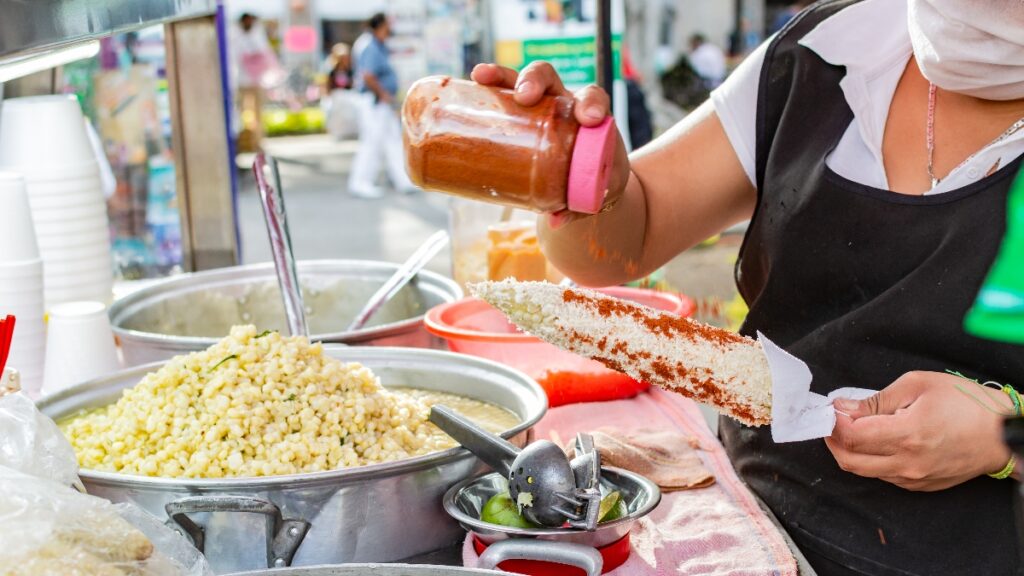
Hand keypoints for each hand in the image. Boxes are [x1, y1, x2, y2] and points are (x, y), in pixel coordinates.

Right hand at [470, 62, 629, 226]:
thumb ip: (579, 206)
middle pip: (550, 78)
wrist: (588, 182)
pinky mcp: (518, 114)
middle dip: (536, 81)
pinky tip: (473, 82)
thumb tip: (554, 221)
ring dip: (503, 77)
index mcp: (588, 117)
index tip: (588, 118)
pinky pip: (503, 94)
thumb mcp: (595, 194)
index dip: (590, 103)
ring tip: (483, 78)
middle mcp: (563, 103)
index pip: (592, 98)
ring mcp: (539, 106)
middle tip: (525, 96)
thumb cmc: (597, 182)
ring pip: (521, 80)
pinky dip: (488, 86)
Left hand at [825, 371, 1013, 490]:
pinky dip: (871, 460)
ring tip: (853, 428)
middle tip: (832, 421)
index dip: (833, 422)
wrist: (1003, 434)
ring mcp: (914, 479)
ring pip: (865, 471)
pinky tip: (877, 441)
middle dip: (832, 440)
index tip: (830, 409)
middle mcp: (908, 463)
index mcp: (907, 435)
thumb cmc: (967, 404)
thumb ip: (876, 400)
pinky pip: (884, 476)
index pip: (851, 436)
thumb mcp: (918, 385)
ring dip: (850, 451)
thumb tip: (843, 407)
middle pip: (849, 461)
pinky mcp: (920, 486)